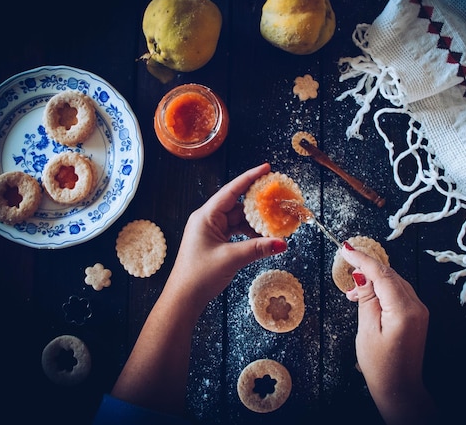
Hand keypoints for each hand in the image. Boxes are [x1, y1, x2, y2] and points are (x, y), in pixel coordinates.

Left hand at [166, 162, 286, 310]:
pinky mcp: (215, 242)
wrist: (184, 298)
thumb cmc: (199, 276)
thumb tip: (281, 242)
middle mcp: (208, 219)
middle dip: (257, 203)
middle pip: (237, 204)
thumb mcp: (231, 259)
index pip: (231, 190)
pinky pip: (236, 231)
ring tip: (274, 222)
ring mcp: (211, 231)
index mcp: (206, 216)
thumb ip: (258, 248)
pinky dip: (249, 234)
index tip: (266, 168)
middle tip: (276, 197)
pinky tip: (263, 239)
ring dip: (255, 222)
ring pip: (238, 219)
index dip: (250, 177)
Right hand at [342, 243, 435, 423]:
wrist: (400, 388)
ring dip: (373, 280)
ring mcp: (419, 310)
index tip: (345, 249)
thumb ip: (366, 298)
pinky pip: (398, 292)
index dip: (362, 259)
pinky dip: (382, 289)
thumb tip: (362, 275)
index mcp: (403, 309)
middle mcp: (416, 306)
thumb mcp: (367, 330)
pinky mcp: (416, 314)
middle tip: (345, 266)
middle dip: (367, 268)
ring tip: (352, 294)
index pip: (381, 274)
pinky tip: (366, 298)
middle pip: (389, 274)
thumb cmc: (380, 365)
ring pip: (394, 281)